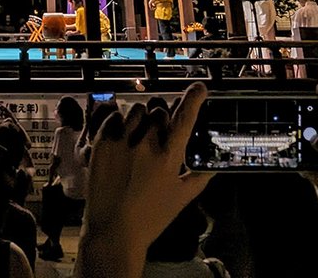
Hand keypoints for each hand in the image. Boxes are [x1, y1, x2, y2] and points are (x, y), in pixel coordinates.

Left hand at [75, 84, 210, 276]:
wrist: (113, 231)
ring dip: (142, 118)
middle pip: (158, 111)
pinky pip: (114, 116)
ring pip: (137, 110)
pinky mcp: (102, 141)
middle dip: (161, 119)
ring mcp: (122, 141)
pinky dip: (120, 122)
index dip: (193, 100)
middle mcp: (146, 144)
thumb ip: (200, 177)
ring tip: (139, 136)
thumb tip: (216, 164)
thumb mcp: (182, 199)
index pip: (184, 119)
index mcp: (168, 157)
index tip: (199, 87)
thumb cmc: (151, 218)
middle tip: (158, 134)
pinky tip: (122, 137)